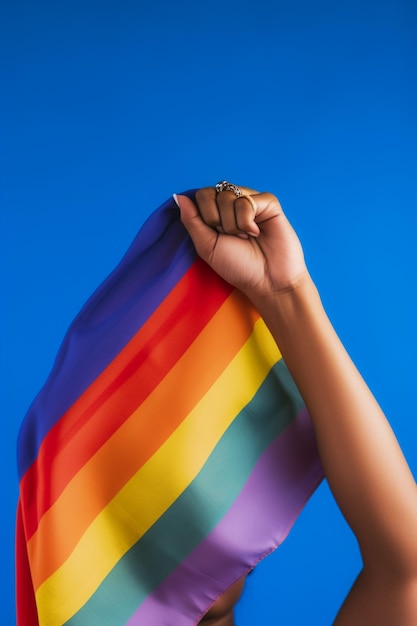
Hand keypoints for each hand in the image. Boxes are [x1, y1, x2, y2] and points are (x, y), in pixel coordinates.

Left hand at [175, 186, 307, 303]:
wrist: (267, 280)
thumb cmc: (238, 267)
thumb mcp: (207, 246)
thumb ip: (192, 221)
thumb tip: (179, 196)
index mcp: (218, 213)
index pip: (201, 195)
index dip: (205, 215)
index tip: (216, 235)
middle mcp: (234, 204)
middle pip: (212, 192)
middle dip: (216, 219)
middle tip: (232, 237)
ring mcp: (251, 201)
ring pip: (229, 195)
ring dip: (233, 223)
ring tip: (246, 237)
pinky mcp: (269, 203)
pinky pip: (247, 200)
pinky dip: (246, 221)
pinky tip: (257, 232)